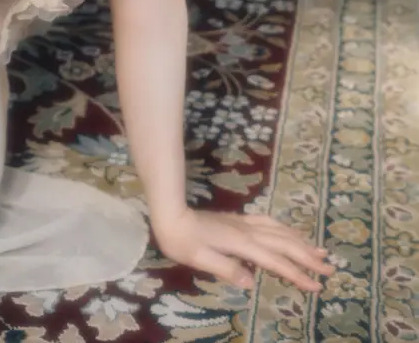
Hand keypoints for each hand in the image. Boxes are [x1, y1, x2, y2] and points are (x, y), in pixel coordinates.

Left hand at [153, 208, 334, 291]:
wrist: (172, 214)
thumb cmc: (182, 241)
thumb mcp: (200, 259)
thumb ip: (226, 269)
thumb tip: (251, 282)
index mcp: (241, 244)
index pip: (276, 261)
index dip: (297, 274)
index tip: (317, 286)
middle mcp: (248, 231)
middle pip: (285, 244)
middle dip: (308, 257)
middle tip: (329, 269)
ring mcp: (245, 223)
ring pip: (280, 231)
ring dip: (301, 241)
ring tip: (320, 251)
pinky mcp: (240, 220)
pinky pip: (270, 223)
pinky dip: (286, 229)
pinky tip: (290, 232)